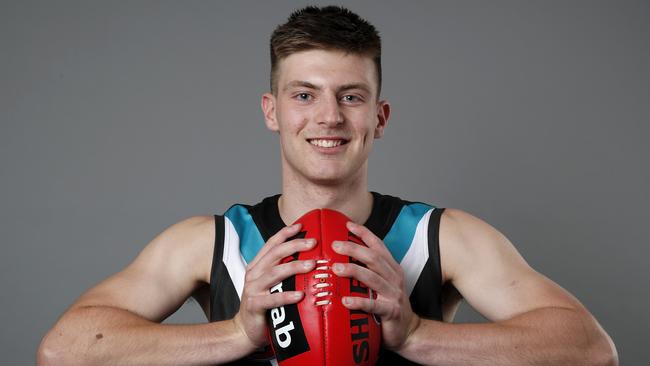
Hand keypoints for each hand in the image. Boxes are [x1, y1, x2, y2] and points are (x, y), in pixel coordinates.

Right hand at [232, 223, 316, 349]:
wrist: (244, 330)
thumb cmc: (263, 306)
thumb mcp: (270, 284)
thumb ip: (281, 271)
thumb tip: (307, 258)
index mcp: (257, 266)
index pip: (271, 245)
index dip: (285, 234)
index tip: (300, 226)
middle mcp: (254, 274)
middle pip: (275, 254)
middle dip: (294, 246)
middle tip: (313, 242)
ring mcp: (253, 290)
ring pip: (275, 273)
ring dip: (294, 266)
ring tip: (311, 264)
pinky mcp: (255, 306)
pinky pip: (273, 299)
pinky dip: (287, 296)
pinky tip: (300, 295)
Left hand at [330, 221, 420, 350]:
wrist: (408, 331)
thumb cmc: (388, 305)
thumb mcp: (382, 284)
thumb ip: (368, 271)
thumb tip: (341, 259)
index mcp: (392, 268)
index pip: (378, 246)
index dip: (364, 234)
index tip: (347, 225)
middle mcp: (394, 278)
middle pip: (373, 258)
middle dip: (353, 249)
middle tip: (334, 245)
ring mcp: (394, 294)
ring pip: (372, 278)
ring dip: (353, 271)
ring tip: (335, 269)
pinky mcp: (391, 311)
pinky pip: (373, 305)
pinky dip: (358, 302)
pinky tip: (345, 301)